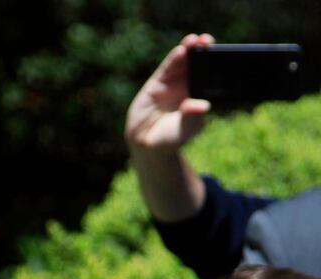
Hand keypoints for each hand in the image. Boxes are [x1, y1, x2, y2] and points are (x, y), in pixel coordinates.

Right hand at [125, 33, 213, 153]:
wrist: (147, 144)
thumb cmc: (171, 139)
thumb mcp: (184, 130)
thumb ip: (192, 118)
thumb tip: (202, 106)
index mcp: (200, 95)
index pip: (210, 74)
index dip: (215, 62)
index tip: (223, 53)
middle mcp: (188, 86)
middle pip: (197, 63)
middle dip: (203, 50)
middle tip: (207, 41)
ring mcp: (172, 84)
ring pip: (182, 62)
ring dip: (188, 49)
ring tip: (194, 40)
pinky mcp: (156, 84)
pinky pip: (167, 69)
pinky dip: (173, 59)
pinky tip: (180, 51)